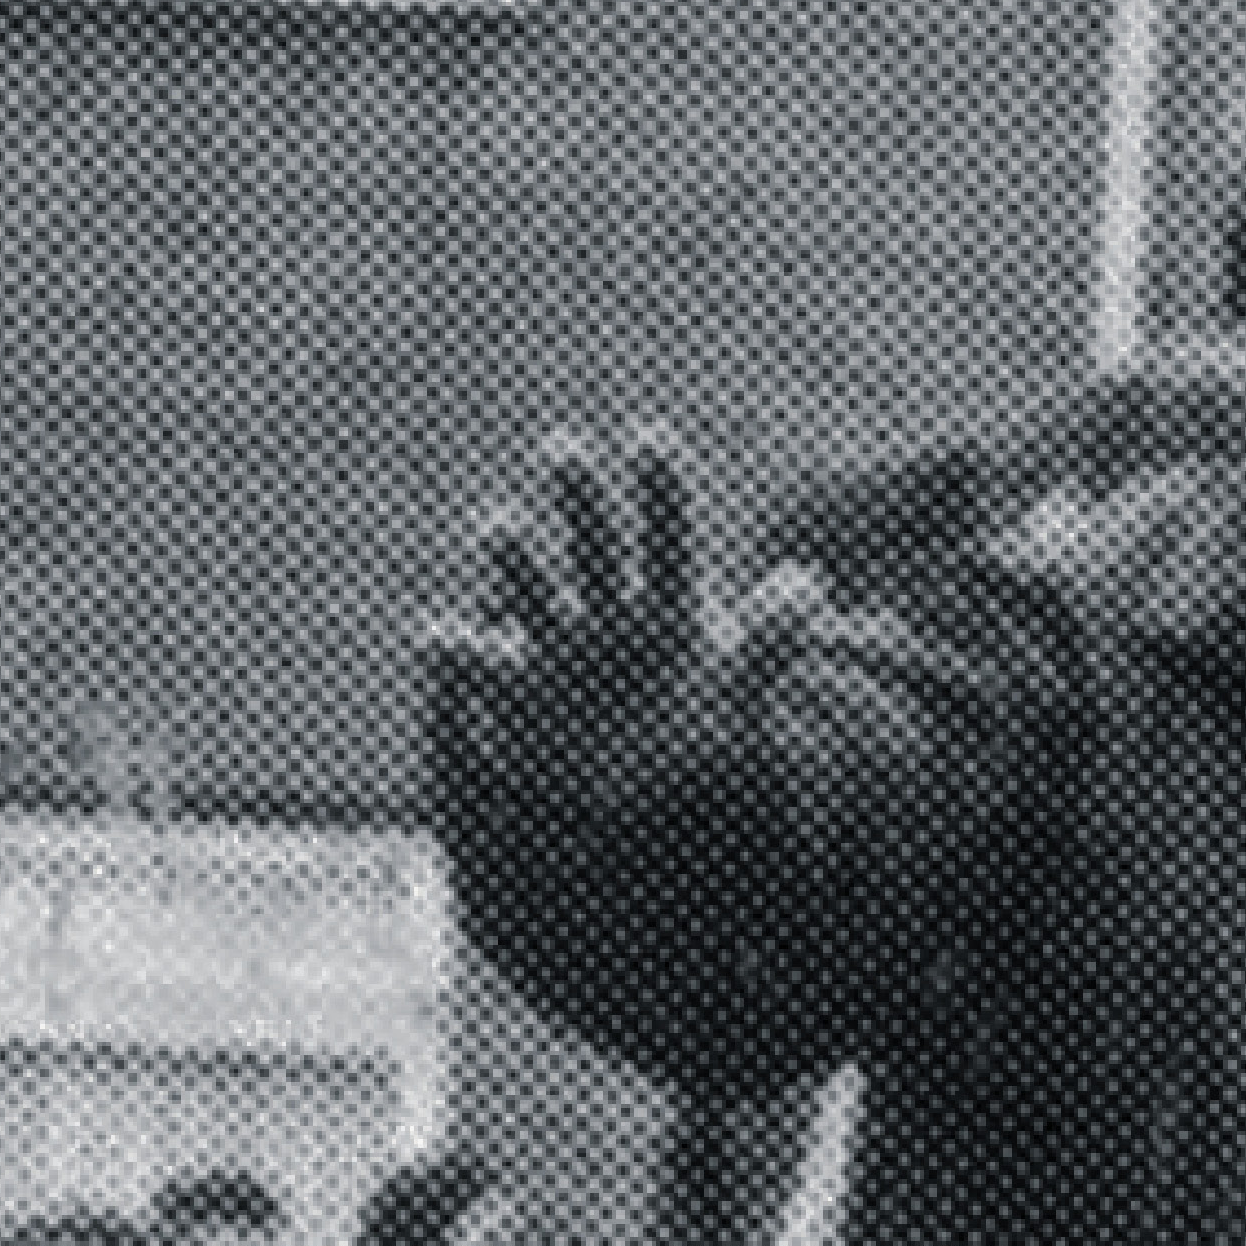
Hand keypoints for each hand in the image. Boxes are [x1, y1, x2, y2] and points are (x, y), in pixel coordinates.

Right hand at [422, 425, 800, 823]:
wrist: (652, 809)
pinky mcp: (522, 691)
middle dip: (579, 494)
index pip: (668, 535)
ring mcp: (562, 648)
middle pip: (594, 541)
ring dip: (513, 556)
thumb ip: (770, 638)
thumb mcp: (740, 695)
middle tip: (562, 448)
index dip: (660, 487)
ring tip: (495, 526)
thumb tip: (812, 581)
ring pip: (533, 588)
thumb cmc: (705, 746)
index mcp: (671, 605)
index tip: (647, 436)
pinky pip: (482, 664)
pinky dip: (455, 649)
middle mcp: (612, 613)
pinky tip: (434, 633)